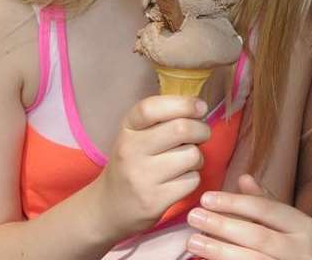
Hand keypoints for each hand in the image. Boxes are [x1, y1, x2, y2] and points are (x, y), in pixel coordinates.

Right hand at [90, 95, 210, 239]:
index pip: (151, 108)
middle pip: (181, 129)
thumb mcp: (136, 135)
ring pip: (191, 155)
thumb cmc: (132, 163)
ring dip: (197, 158)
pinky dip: (193, 179)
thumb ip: (162, 119)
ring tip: (185, 162)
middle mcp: (130, 151)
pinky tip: (180, 180)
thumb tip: (199, 107)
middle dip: (201, 130)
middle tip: (201, 135)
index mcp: (127, 129)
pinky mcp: (154, 201)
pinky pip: (192, 180)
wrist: (109, 207)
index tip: (200, 107)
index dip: (182, 104)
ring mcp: (141, 178)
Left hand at [185, 174, 311, 258]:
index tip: (206, 198)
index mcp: (302, 226)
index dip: (235, 202)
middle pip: (258, 236)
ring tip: (193, 240)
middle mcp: (301, 250)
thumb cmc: (282, 243)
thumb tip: (244, 178)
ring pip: (253, 259)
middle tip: (194, 216)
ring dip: (219, 249)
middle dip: (223, 225)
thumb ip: (261, 201)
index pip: (266, 209)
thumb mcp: (277, 220)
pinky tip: (206, 258)